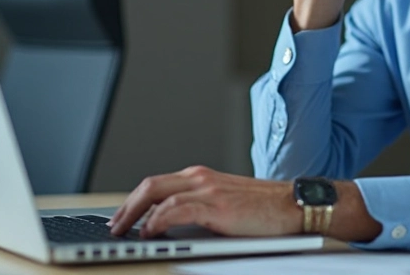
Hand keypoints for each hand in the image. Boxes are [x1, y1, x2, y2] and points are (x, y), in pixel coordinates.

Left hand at [107, 166, 300, 237]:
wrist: (295, 205)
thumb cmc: (266, 210)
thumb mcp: (226, 204)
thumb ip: (201, 208)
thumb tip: (171, 226)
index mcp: (202, 177)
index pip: (158, 183)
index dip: (134, 200)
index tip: (121, 217)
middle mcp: (202, 178)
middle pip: (151, 185)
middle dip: (127, 206)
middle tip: (114, 225)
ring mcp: (209, 190)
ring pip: (159, 194)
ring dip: (136, 214)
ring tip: (125, 232)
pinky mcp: (218, 206)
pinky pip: (178, 209)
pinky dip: (158, 220)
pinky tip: (150, 231)